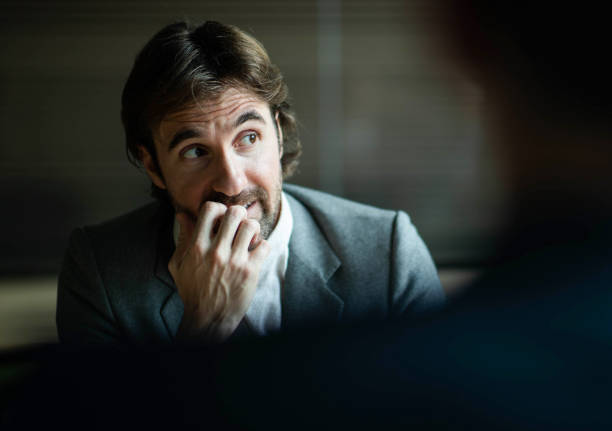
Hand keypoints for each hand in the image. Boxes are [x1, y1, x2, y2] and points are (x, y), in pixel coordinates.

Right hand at [168, 202, 270, 342]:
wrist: (208, 319)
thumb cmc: (192, 291)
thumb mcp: (179, 264)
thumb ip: (183, 238)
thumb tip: (183, 214)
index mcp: (197, 247)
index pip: (210, 209)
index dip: (218, 209)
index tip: (221, 219)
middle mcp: (216, 252)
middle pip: (234, 212)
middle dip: (238, 215)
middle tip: (238, 226)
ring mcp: (234, 261)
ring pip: (251, 226)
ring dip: (252, 229)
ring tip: (249, 238)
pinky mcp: (250, 271)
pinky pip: (264, 245)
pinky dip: (262, 246)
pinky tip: (255, 253)